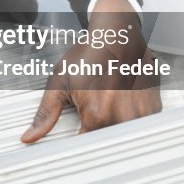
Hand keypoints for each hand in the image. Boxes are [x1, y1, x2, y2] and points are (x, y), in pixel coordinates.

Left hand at [21, 0, 161, 142]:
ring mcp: (141, 114)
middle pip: (107, 144)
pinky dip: (130, 119)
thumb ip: (46, 114)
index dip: (79, 146)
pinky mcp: (153, 109)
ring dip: (114, 127)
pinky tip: (122, 101)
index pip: (86, 149)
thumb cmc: (89, 55)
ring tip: (108, 103)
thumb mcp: (60, 82)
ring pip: (124, 137)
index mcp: (97, 115)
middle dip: (97, 135)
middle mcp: (122, 118)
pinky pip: (140, 126)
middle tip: (93, 111)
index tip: (76, 138)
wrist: (117, 34)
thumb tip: (30, 137)